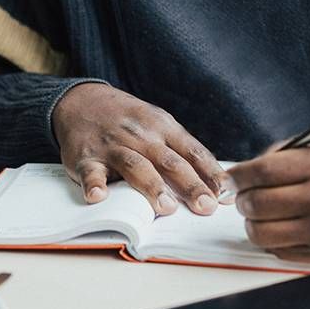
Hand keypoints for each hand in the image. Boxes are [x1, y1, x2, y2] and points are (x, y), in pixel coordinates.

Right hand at [52, 82, 231, 215]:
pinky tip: (98, 197)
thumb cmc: (130, 121)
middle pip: (170, 162)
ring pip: (136, 166)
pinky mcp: (86, 157)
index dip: (211, 173)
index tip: (227, 194)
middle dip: (190, 185)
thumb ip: (182, 152)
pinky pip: (90, 172)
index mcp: (163, 127)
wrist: (82, 100)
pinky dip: (94, 184)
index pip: (193, 152)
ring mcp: (113, 146)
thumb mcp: (158, 125)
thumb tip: (215, 185)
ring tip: (166, 208)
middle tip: (206, 206)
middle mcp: (141, 136)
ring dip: (152, 186)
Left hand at [226, 133, 309, 267]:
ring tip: (261, 215)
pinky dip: (274, 242)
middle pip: (257, 204)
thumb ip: (291, 152)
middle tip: (246, 197)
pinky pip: (283, 254)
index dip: (238, 176)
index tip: (234, 178)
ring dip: (254, 224)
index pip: (261, 171)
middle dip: (243, 200)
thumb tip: (251, 169)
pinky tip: (283, 229)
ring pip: (264, 234)